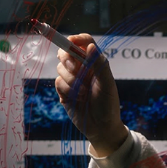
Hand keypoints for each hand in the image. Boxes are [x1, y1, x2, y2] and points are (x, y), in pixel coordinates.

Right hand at [54, 33, 127, 156]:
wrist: (101, 128)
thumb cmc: (108, 105)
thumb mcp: (107, 84)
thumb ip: (99, 64)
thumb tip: (90, 45)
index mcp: (95, 63)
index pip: (84, 42)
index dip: (76, 39)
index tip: (72, 42)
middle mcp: (83, 68)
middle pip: (66, 51)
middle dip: (68, 59)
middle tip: (76, 70)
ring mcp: (72, 79)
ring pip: (60, 67)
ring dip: (70, 79)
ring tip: (83, 93)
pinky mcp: (64, 90)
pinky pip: (58, 82)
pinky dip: (66, 89)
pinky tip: (76, 98)